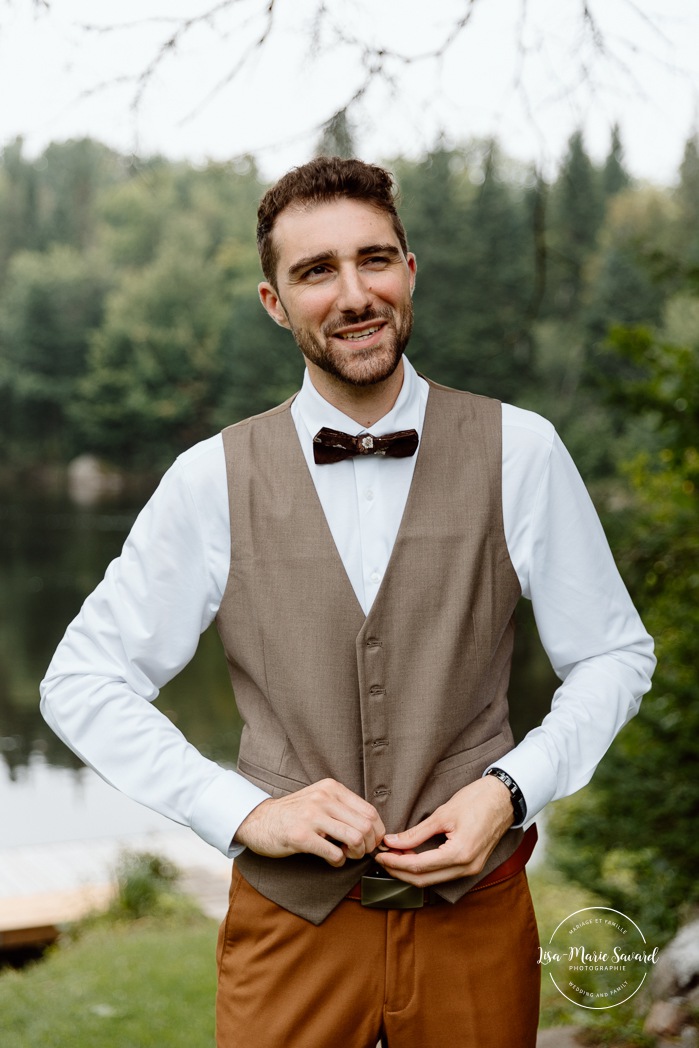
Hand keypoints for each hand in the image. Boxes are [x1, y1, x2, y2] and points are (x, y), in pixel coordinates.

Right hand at [234, 778, 385, 867]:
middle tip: (358, 852)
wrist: (259, 820)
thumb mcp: (319, 800)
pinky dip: (338, 862)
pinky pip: (334, 853)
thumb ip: (343, 808)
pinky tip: (332, 861)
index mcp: (331, 788)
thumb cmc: (293, 814)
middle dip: (368, 845)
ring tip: (345, 855)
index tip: (371, 842)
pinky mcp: (301, 836)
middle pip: (366, 826)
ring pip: (355, 838)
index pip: (370, 811)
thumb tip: (372, 828)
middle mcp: (323, 798)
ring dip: (355, 854)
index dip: (377, 832)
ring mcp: (311, 816)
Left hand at [374, 775, 513, 886]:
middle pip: (423, 880)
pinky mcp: (472, 866)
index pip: (418, 866)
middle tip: (381, 857)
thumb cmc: (477, 800)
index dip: (395, 862)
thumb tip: (392, 842)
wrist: (504, 798)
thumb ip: (416, 833)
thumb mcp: (442, 814)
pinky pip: (443, 875)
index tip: (379, 854)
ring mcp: (471, 870)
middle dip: (399, 871)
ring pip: (432, 881)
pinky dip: (425, 869)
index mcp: (460, 854)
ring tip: (393, 856)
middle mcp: (466, 868)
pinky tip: (412, 857)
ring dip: (410, 872)